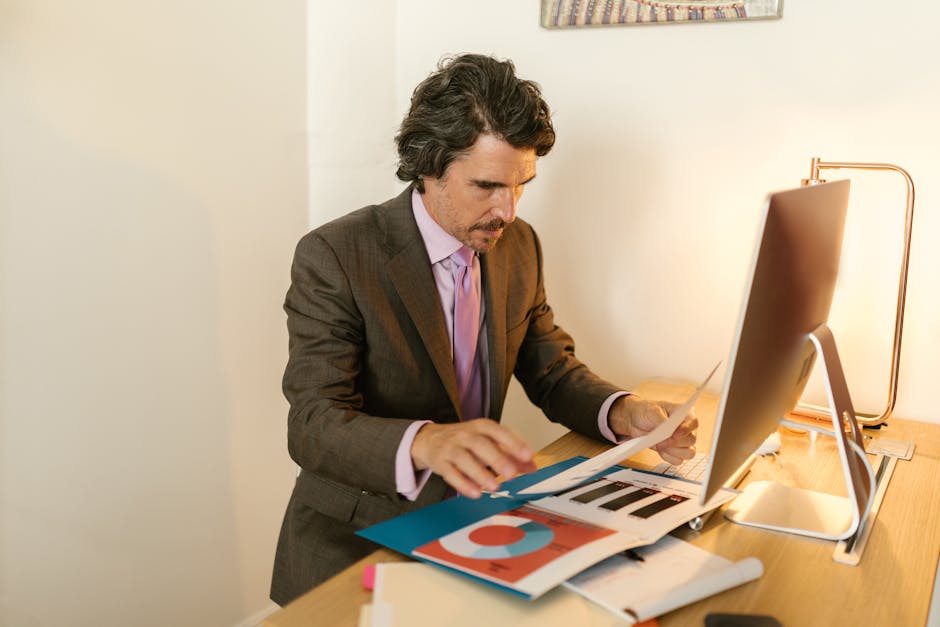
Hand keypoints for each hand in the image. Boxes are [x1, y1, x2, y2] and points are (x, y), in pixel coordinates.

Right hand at [411, 419, 537, 498]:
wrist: (430, 439)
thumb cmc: (465, 440)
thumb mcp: (488, 441)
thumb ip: (511, 453)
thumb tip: (532, 466)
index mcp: (481, 427)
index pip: (498, 431)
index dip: (514, 442)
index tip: (528, 455)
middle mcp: (465, 435)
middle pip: (480, 444)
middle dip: (497, 458)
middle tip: (512, 473)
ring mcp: (451, 448)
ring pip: (464, 459)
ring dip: (480, 473)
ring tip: (495, 486)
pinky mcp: (440, 462)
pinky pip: (450, 473)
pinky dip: (463, 484)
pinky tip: (476, 493)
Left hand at [609, 395, 697, 464]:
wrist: (635, 421)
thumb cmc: (646, 412)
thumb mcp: (652, 411)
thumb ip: (662, 421)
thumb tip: (668, 432)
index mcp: (685, 414)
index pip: (693, 423)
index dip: (686, 430)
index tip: (674, 435)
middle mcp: (686, 429)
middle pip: (691, 440)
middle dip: (674, 443)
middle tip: (660, 441)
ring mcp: (682, 441)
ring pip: (688, 453)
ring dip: (673, 452)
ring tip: (660, 445)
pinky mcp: (675, 452)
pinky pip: (678, 460)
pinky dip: (668, 457)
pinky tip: (660, 450)